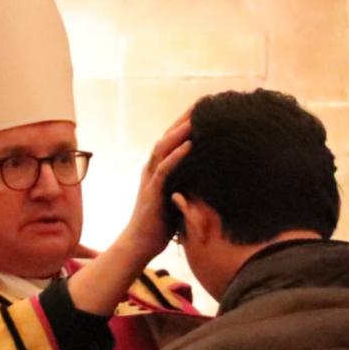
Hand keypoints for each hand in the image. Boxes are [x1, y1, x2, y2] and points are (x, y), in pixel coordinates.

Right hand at [69, 115, 191, 317]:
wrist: (139, 245)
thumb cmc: (160, 224)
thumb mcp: (177, 198)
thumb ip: (187, 184)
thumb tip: (209, 175)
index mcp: (158, 169)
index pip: (173, 141)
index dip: (186, 124)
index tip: (205, 111)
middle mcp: (152, 169)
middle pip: (168, 137)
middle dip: (184, 120)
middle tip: (203, 104)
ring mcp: (150, 179)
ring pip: (164, 148)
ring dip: (180, 132)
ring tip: (196, 118)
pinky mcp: (152, 192)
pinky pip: (164, 170)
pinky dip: (177, 156)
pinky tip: (189, 145)